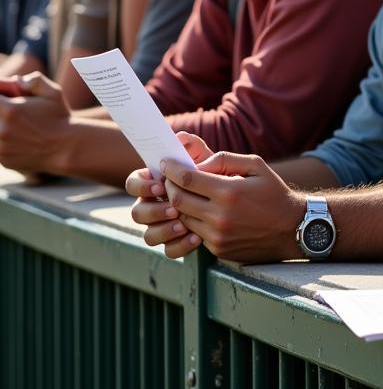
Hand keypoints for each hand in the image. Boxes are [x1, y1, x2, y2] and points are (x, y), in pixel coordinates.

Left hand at [0, 72, 70, 173]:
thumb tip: (16, 80)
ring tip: (17, 124)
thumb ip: (35, 80)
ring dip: (2, 125)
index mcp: (11, 110)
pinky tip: (18, 138)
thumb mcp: (53, 92)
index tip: (5, 97)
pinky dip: (3, 140)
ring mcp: (0, 146)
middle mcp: (1, 129)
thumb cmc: (60, 118)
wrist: (67, 148)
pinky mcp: (2, 159)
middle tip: (11, 111)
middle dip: (1, 110)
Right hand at [128, 133, 213, 257]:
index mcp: (156, 182)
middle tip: (173, 209)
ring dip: (164, 230)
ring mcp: (164, 225)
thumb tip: (180, 138)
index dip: (142, 186)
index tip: (160, 186)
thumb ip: (194, 147)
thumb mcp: (209, 159)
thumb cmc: (219, 173)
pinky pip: (169, 250)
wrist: (243, 201)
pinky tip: (196, 238)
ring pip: (149, 235)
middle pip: (137, 212)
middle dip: (153, 211)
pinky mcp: (177, 242)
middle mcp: (155, 204)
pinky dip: (180, 245)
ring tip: (184, 224)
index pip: (134, 183)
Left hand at [157, 149, 303, 262]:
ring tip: (180, 193)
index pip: (187, 179)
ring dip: (177, 205)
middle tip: (169, 178)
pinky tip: (198, 210)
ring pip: (182, 218)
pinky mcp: (217, 248)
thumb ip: (225, 160)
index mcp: (229, 192)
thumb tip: (199, 165)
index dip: (172, 170)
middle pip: (177, 200)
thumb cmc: (273, 193)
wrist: (291, 228)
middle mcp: (220, 216)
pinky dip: (191, 220)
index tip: (166, 163)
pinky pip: (194, 232)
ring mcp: (217, 235)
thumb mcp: (256, 166)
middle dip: (168, 186)